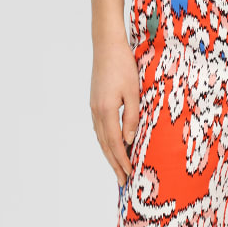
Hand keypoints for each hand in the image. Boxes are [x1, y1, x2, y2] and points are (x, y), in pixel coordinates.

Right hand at [90, 38, 140, 186]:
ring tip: (118, 168)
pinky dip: (106, 142)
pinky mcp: (95, 102)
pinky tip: (112, 146)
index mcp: (106, 111)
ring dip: (110, 155)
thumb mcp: (133, 92)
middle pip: (105, 145)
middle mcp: (97, 112)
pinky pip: (100, 128)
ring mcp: (94, 107)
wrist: (106, 44)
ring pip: (101, 138)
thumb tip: (129, 141)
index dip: (122, 161)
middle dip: (114, 164)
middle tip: (122, 182)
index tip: (129, 176)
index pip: (115, 144)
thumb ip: (132, 118)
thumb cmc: (123, 65)